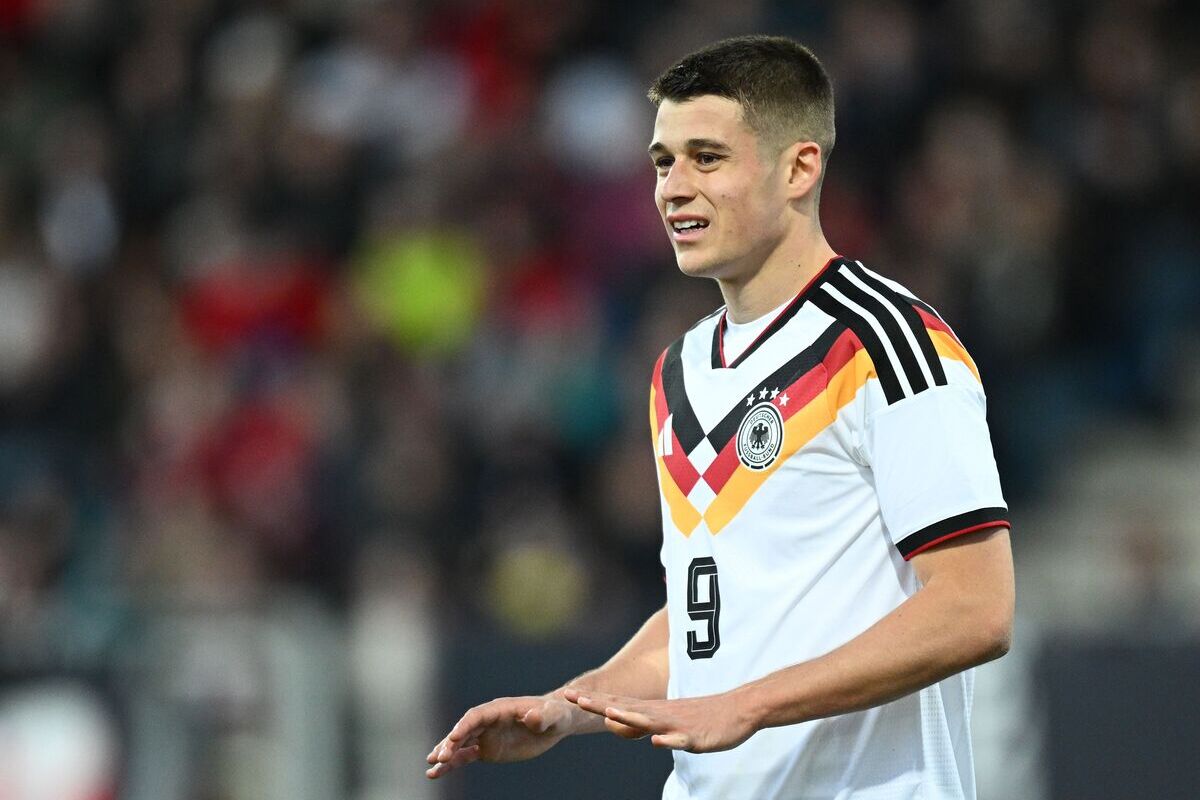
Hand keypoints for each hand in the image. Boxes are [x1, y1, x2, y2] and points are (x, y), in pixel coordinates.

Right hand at [426, 695, 580, 778]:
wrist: (554, 722)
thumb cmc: (556, 715)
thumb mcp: (554, 715)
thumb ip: (544, 716)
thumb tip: (533, 717)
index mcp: (500, 709)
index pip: (477, 715)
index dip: (464, 725)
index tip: (453, 737)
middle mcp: (488, 720)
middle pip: (464, 730)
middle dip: (450, 743)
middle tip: (439, 757)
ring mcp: (485, 735)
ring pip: (460, 744)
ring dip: (445, 754)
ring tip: (431, 768)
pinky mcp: (486, 749)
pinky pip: (465, 756)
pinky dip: (451, 764)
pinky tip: (435, 773)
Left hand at [562, 688, 755, 752]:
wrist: (738, 709)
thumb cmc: (701, 716)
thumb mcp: (667, 720)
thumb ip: (643, 722)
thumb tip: (618, 725)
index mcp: (653, 710)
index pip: (616, 703)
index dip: (592, 700)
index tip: (567, 694)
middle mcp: (661, 713)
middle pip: (625, 707)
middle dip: (598, 704)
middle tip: (571, 697)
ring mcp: (678, 724)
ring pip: (650, 721)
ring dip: (630, 717)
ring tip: (609, 713)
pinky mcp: (696, 736)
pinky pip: (681, 740)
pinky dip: (669, 740)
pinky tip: (657, 741)